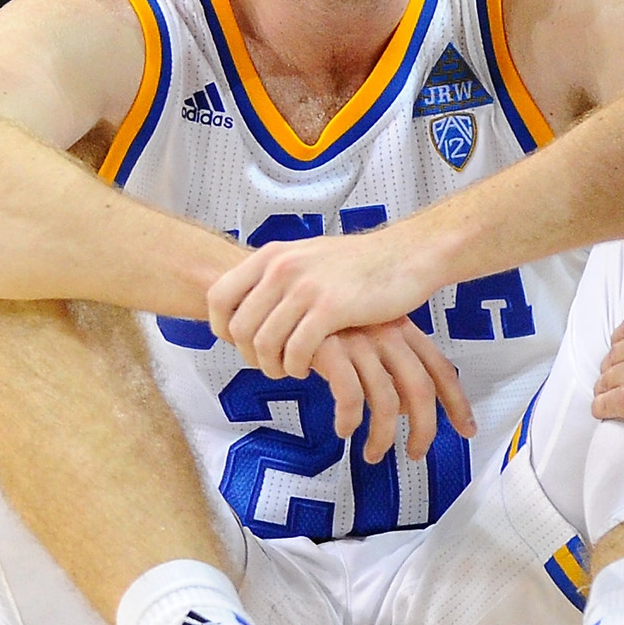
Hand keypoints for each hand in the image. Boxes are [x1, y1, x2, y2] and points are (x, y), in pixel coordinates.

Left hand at [207, 225, 442, 381]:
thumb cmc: (359, 264)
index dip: (222, 328)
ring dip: (274, 366)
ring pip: (264, 344)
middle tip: (271, 363)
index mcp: (271, 255)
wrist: (405, 256)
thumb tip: (248, 303)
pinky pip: (296, 351)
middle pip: (239, 328)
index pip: (218, 297)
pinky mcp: (331, 309)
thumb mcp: (307, 257)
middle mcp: (282, 268)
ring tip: (291, 369)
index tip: (240, 343)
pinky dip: (297, 367)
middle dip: (250, 356)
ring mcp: (305, 288)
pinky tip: (310, 367)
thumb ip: (276, 276)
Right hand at [308, 317, 478, 462]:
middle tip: (416, 453)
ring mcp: (358, 341)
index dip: (456, 402)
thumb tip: (403, 406)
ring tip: (372, 454)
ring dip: (383, 436)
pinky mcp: (329, 350)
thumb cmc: (319, 321)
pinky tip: (344, 430)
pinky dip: (350, 421)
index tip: (466, 429)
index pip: (439, 368)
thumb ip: (386, 364)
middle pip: (420, 388)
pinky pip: (350, 397)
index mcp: (399, 327)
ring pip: (386, 401)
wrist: (275, 294)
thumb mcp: (362, 334)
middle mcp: (384, 332)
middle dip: (424, 428)